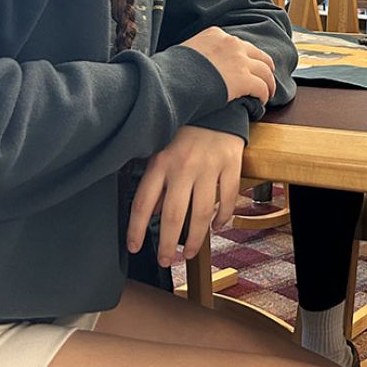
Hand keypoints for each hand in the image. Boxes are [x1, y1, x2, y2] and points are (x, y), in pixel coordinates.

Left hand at [126, 126, 244, 266]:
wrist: (217, 105)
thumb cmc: (184, 133)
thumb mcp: (162, 152)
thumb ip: (157, 183)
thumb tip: (153, 215)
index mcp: (160, 162)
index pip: (143, 203)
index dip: (136, 230)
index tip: (135, 248)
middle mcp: (183, 166)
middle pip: (174, 215)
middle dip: (168, 245)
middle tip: (166, 261)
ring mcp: (209, 165)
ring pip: (202, 212)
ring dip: (195, 239)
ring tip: (188, 253)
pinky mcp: (231, 163)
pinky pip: (228, 198)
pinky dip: (223, 217)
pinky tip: (217, 226)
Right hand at [180, 26, 275, 103]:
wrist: (171, 80)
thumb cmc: (170, 70)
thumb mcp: (183, 52)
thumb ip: (196, 54)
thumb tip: (193, 63)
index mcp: (216, 35)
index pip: (238, 44)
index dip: (246, 56)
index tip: (248, 65)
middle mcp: (231, 43)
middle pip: (258, 55)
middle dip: (265, 66)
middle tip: (268, 77)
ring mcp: (239, 60)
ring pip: (265, 71)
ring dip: (269, 83)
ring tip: (268, 94)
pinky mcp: (243, 78)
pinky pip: (261, 87)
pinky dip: (264, 95)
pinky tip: (261, 102)